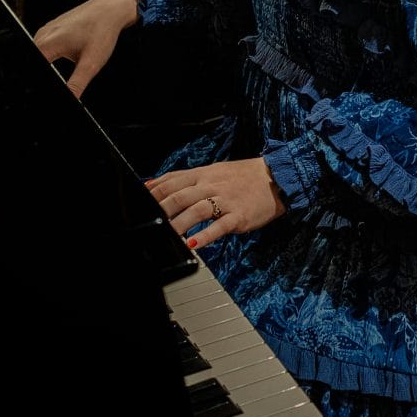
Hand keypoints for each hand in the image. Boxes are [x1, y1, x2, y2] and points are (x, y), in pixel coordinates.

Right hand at [32, 0, 137, 98]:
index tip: (35, 92)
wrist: (111, 9)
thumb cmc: (102, 31)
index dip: (33, 84)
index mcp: (47, 44)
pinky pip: (41, 45)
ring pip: (36, 53)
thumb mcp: (91, 64)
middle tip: (59, 83)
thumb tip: (71, 100)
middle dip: (41, 75)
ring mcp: (46, 30)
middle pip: (32, 60)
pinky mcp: (52, 29)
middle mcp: (42, 35)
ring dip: (43, 66)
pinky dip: (45, 57)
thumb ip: (76, 84)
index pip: (33, 67)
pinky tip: (53, 64)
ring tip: (56, 76)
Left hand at [147, 158, 286, 251]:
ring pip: (196, 210)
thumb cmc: (243, 177)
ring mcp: (225, 200)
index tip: (140, 200)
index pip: (173, 180)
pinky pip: (219, 227)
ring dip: (179, 224)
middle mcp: (212, 185)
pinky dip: (204, 236)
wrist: (276, 178)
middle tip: (148, 220)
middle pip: (180, 195)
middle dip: (161, 208)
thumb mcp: (215, 171)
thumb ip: (188, 179)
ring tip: (167, 235)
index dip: (154, 191)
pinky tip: (192, 244)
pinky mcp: (238, 216)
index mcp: (204, 174)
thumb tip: (158, 184)